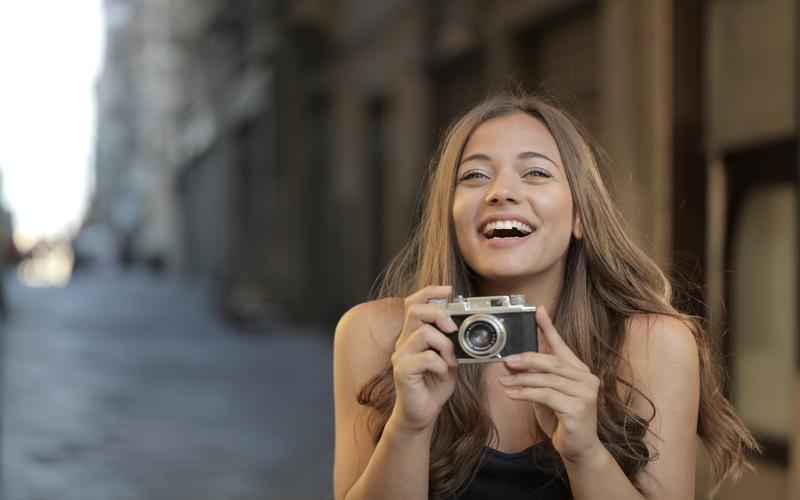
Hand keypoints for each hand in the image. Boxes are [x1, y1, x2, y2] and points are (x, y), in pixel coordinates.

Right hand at [390, 285, 458, 434]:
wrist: (422, 414)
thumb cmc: (434, 385)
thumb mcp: (449, 358)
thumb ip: (453, 342)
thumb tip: (469, 326)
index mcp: (413, 335)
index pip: (414, 303)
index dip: (430, 292)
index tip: (449, 290)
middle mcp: (403, 342)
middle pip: (415, 310)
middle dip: (439, 313)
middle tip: (453, 328)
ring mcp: (401, 356)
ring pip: (423, 333)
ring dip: (445, 345)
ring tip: (451, 360)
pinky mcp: (402, 371)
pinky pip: (425, 357)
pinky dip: (441, 363)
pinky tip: (443, 373)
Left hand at [498, 306, 602, 463]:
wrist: (578, 448)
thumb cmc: (562, 419)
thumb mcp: (547, 393)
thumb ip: (537, 377)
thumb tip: (511, 362)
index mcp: (579, 371)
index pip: (561, 345)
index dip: (549, 327)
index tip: (538, 310)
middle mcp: (586, 379)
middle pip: (551, 362)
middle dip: (526, 359)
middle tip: (506, 361)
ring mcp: (585, 394)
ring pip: (546, 379)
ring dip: (521, 380)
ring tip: (503, 381)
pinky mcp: (577, 409)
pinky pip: (545, 396)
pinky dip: (525, 394)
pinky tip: (511, 394)